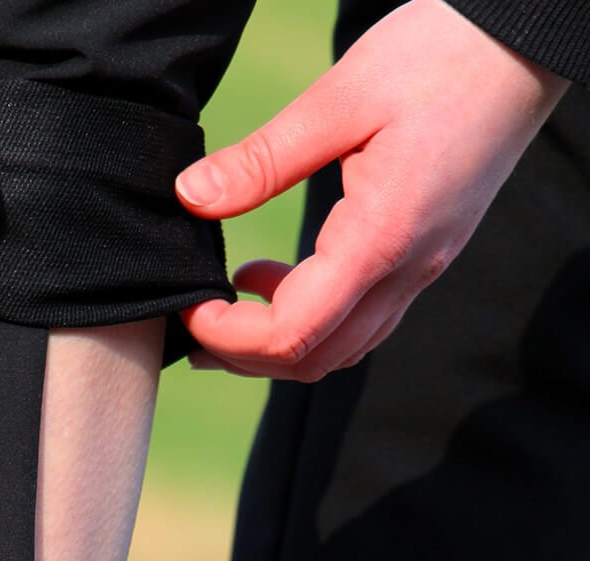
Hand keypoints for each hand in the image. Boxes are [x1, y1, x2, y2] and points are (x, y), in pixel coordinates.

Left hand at [176, 0, 567, 381]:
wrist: (525, 44)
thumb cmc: (445, 56)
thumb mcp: (341, 97)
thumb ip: (263, 159)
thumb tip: (191, 197)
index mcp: (381, 239)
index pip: (294, 334)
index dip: (230, 338)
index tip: (189, 311)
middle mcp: (407, 272)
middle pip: (315, 361)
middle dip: (245, 358)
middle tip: (193, 328)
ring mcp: (421, 270)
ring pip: (341, 350)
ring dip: (278, 346)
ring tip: (226, 309)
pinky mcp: (424, 256)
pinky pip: (362, 321)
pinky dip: (312, 321)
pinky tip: (276, 280)